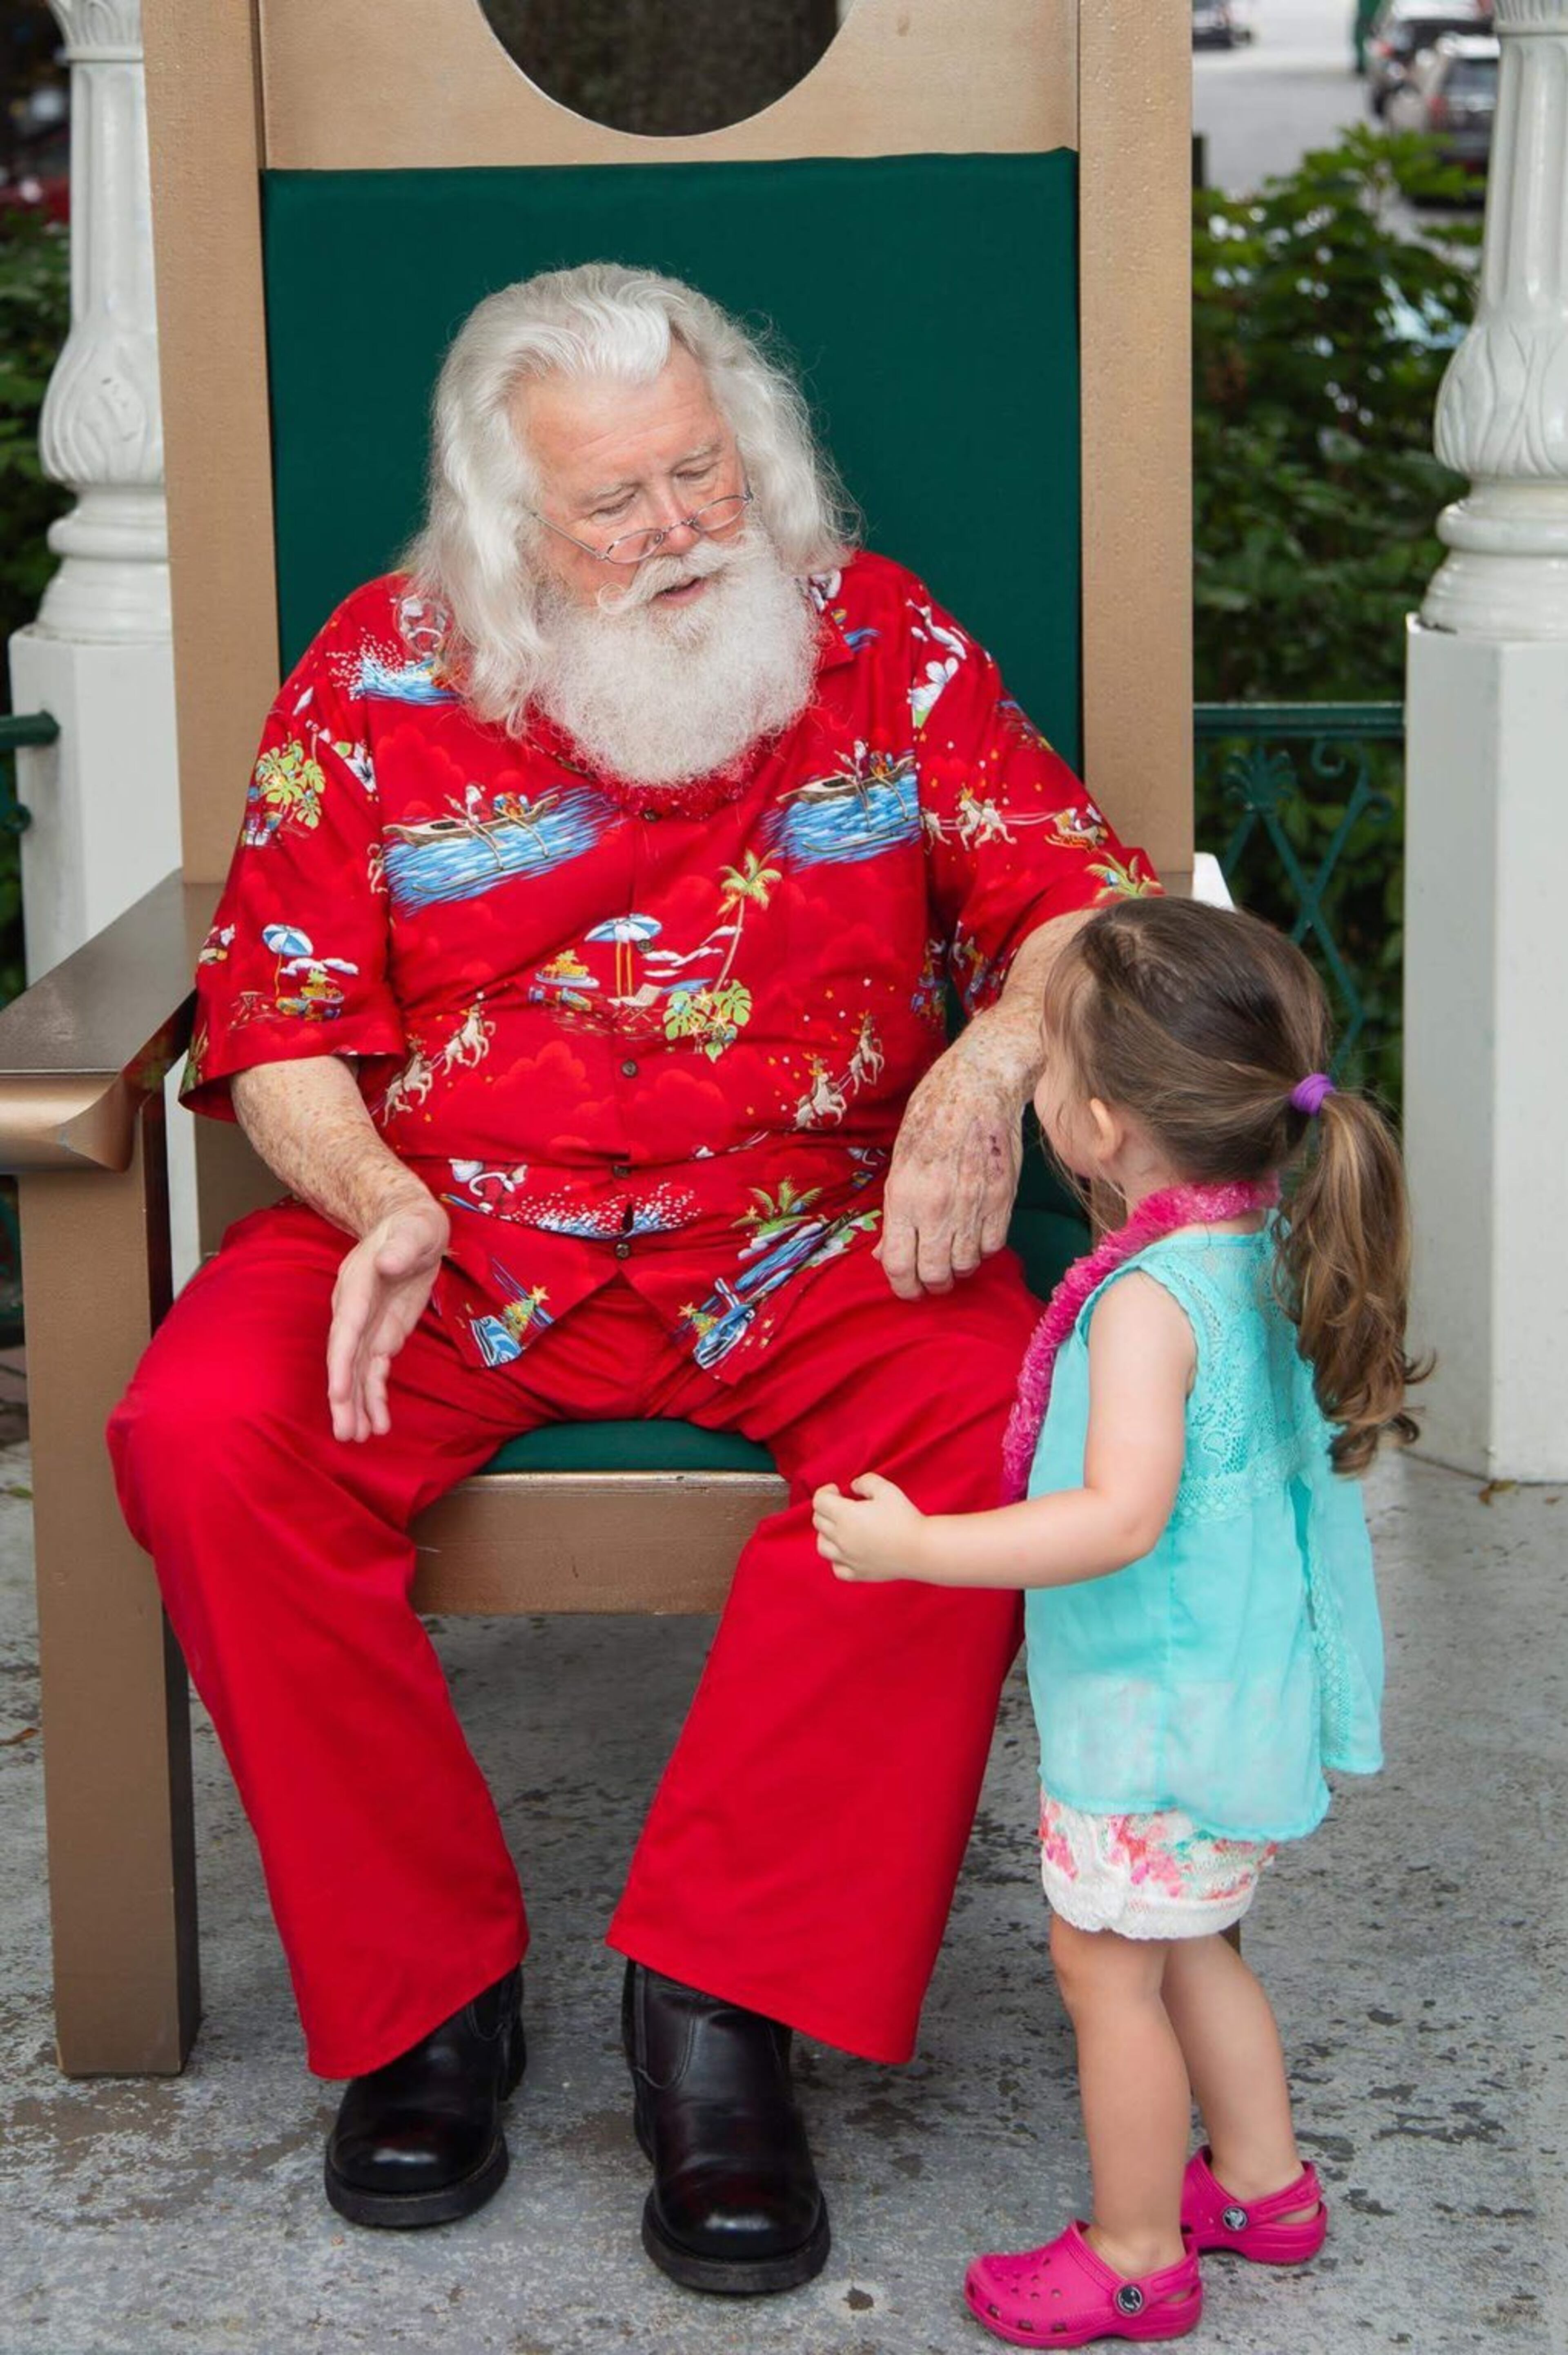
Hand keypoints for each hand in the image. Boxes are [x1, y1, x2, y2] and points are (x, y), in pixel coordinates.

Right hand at [327, 1195, 449, 1441]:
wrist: (410, 1225)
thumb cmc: (412, 1226)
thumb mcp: (414, 1229)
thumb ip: (402, 1246)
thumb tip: (387, 1262)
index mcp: (357, 1285)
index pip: (346, 1328)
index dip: (342, 1362)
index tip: (339, 1393)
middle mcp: (355, 1310)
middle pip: (345, 1358)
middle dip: (344, 1396)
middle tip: (345, 1433)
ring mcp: (367, 1325)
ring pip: (357, 1371)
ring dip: (357, 1405)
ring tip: (358, 1438)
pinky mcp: (382, 1335)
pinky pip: (374, 1370)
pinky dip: (376, 1396)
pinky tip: (378, 1423)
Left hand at [812, 1473, 927, 1581]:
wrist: (921, 1549)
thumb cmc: (905, 1517)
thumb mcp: (886, 1489)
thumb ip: (866, 1481)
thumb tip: (853, 1486)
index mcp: (845, 1516)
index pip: (819, 1501)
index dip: (825, 1491)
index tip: (837, 1489)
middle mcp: (841, 1538)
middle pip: (818, 1521)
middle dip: (825, 1509)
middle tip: (841, 1504)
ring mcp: (848, 1558)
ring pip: (822, 1546)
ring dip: (825, 1533)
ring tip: (840, 1528)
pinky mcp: (859, 1573)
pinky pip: (837, 1568)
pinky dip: (837, 1559)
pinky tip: (847, 1552)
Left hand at [877, 1040, 1021, 1298]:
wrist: (978, 1088)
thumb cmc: (931, 1117)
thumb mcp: (899, 1162)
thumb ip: (894, 1213)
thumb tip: (886, 1254)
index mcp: (905, 1197)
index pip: (899, 1265)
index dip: (902, 1288)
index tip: (907, 1289)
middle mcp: (938, 1207)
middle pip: (934, 1274)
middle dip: (930, 1285)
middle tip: (931, 1280)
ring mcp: (973, 1205)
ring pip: (966, 1266)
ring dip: (957, 1268)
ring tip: (953, 1256)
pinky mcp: (1002, 1200)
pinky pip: (993, 1247)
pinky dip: (983, 1250)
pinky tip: (975, 1237)